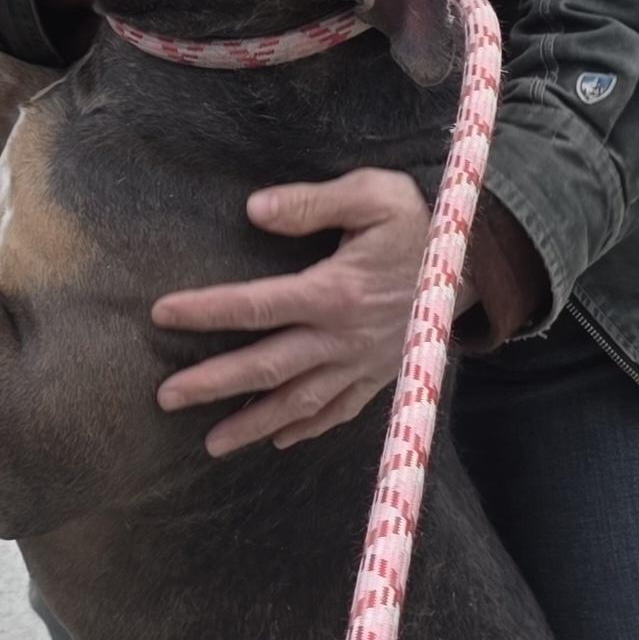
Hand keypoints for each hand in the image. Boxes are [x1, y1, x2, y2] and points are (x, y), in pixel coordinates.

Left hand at [152, 170, 449, 456]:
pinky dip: (308, 429)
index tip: (161, 315)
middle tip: (166, 399)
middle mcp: (343, 337)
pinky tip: (279, 440)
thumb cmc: (419, 223)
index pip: (256, 304)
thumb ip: (312, 203)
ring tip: (212, 444)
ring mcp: (361, 364)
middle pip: (268, 366)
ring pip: (299, 402)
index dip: (205, 310)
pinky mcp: (380, 376)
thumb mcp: (373, 194)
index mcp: (334, 291)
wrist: (477, 264)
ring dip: (254, 424)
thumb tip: (255, 210)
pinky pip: (339, 411)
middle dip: (214, 384)